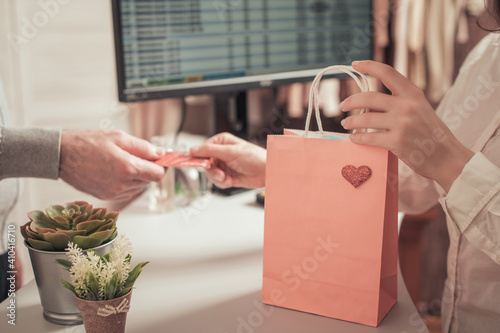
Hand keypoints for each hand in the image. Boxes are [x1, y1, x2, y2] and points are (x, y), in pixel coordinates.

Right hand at [59, 130, 165, 200]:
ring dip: (137, 176)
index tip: (161, 159)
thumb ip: (143, 147)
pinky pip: (126, 191)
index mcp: (127, 168)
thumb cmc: (87, 143)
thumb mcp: (119, 137)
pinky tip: (116, 170)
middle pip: (149, 181)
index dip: (162, 165)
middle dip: (148, 168)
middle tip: (138, 155)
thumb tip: (160, 153)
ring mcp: (113, 192)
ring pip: (138, 187)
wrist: (61, 155)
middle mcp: (122, 184)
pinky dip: (126, 182)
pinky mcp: (105, 196)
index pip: (158, 174)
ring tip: (123, 161)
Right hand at [190, 132, 265, 188]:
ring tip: (227, 177)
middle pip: (205, 164)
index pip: (202, 149)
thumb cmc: (254, 157)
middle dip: (212, 171)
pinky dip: (223, 183)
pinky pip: (217, 182)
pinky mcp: (227, 176)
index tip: (195, 163)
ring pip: (210, 174)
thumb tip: (193, 149)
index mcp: (220, 142)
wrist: (267, 171)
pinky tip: (231, 180)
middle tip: (220, 173)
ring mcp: (223, 165)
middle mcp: (220, 153)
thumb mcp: (230, 152)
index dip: (199, 158)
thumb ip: (210, 151)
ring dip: (218, 178)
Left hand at [340, 60, 473, 191]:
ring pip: (365, 118)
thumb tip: (368, 102)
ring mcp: (402, 124)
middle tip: (342, 106)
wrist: (447, 157)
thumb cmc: (431, 134)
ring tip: (346, 124)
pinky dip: (358, 138)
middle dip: (351, 101)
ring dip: (351, 121)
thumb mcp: (420, 109)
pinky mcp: (397, 142)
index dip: (369, 66)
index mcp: (413, 94)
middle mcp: (407, 106)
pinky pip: (369, 138)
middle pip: (369, 97)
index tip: (355, 64)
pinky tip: (354, 138)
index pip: (388, 73)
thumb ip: (399, 102)